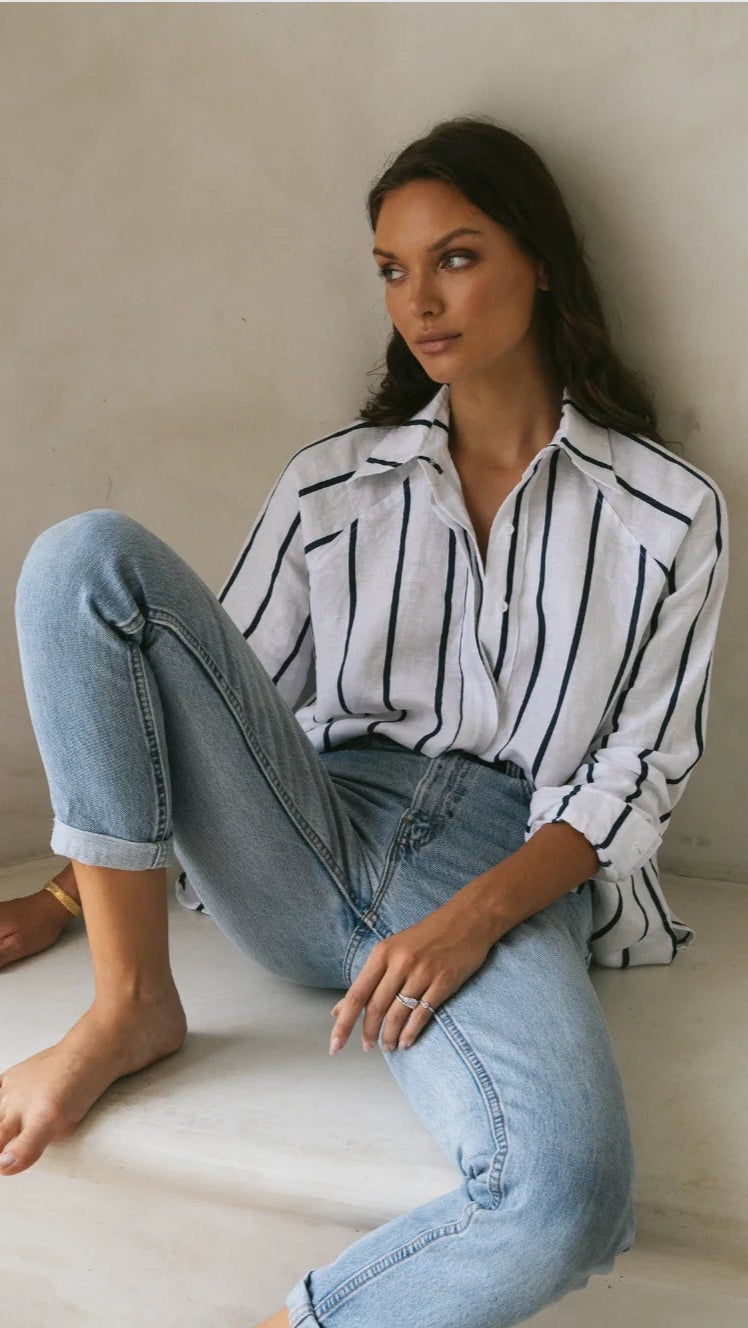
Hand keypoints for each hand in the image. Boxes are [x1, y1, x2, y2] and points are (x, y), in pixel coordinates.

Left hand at [328, 890, 493, 1056]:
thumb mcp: (392, 950)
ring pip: (398, 1014)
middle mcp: (400, 963)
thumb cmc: (426, 936)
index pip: (357, 994)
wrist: (467, 920)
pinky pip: (422, 1014)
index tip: (335, 1045)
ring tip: (387, 1047)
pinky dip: (411, 1032)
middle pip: (376, 1008)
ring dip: (390, 1036)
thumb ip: (368, 979)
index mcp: (382, 953)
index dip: (344, 1023)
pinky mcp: (443, 983)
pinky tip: (406, 1042)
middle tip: (367, 1047)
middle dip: (368, 1033)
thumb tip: (339, 1009)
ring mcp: (422, 973)